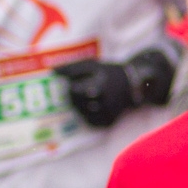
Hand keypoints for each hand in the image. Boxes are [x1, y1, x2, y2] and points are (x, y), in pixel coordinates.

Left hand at [55, 49, 175, 127]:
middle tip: (81, 90)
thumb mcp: (93, 65)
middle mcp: (104, 101)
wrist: (134, 84)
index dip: (71, 86)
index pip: (73, 90)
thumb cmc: (110, 72)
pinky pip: (89, 121)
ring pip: (81, 113)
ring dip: (79, 106)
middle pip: (76, 103)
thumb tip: (52, 71)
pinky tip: (93, 106)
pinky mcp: (108, 122)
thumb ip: (72, 67)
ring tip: (88, 97)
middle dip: (75, 96)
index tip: (76, 82)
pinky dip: (87, 115)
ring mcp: (107, 113)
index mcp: (99, 86)